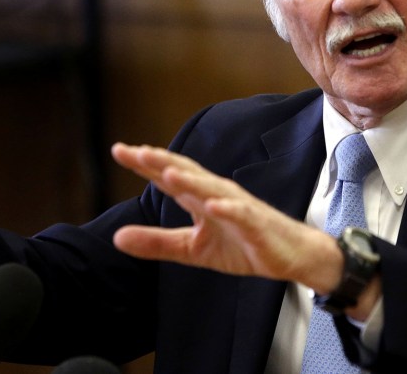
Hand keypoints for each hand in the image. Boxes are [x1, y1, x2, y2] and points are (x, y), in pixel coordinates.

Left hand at [110, 143, 345, 295]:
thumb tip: (116, 238)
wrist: (289, 255)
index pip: (168, 176)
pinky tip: (212, 205)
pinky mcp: (256, 224)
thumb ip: (156, 242)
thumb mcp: (191, 250)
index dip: (144, 163)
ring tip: (168, 172)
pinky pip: (241, 214)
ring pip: (211, 189)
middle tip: (136, 151)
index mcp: (199, 198)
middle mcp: (216, 194)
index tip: (118, 150)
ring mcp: (238, 207)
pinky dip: (227, 208)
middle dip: (162, 162)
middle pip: (187, 173)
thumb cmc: (241, 245)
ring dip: (191, 180)